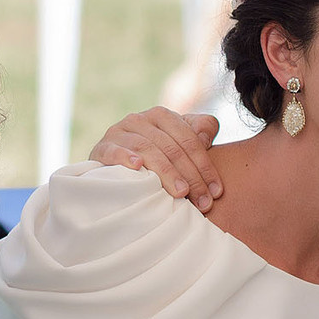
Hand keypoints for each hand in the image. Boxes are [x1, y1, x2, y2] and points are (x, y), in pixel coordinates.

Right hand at [90, 108, 221, 211]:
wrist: (116, 163)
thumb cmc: (157, 154)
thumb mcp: (181, 140)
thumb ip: (202, 130)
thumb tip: (206, 136)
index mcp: (162, 115)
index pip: (189, 139)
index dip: (205, 166)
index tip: (216, 192)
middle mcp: (139, 119)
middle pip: (171, 147)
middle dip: (191, 176)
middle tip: (204, 202)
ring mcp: (118, 132)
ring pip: (147, 149)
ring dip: (167, 172)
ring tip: (181, 193)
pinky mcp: (101, 147)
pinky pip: (114, 150)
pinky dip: (125, 157)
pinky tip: (137, 166)